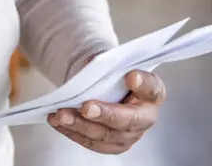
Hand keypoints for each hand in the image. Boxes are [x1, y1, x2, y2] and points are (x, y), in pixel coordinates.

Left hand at [48, 69, 164, 153]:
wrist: (113, 92)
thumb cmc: (117, 78)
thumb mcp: (117, 67)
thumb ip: (110, 67)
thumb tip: (91, 68)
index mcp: (153, 93)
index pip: (152, 88)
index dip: (142, 83)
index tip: (131, 76)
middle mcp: (146, 117)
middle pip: (127, 119)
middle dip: (105, 114)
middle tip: (86, 107)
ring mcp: (130, 135)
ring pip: (105, 135)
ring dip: (80, 125)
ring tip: (61, 114)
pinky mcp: (114, 145)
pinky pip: (92, 143)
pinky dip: (73, 132)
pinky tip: (58, 122)